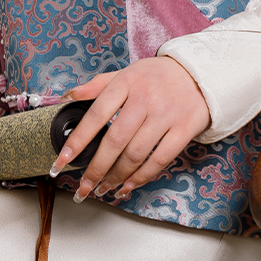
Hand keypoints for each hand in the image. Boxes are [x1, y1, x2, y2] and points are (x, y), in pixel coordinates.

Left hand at [52, 56, 209, 202]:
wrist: (199, 73)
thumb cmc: (156, 75)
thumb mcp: (126, 72)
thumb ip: (97, 85)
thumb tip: (68, 96)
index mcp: (126, 82)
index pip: (96, 114)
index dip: (77, 141)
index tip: (61, 161)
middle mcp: (145, 98)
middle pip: (115, 140)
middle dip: (95, 169)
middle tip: (82, 187)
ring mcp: (166, 115)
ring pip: (136, 154)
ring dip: (116, 177)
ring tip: (103, 188)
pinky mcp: (183, 129)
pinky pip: (159, 160)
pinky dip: (141, 178)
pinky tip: (128, 186)